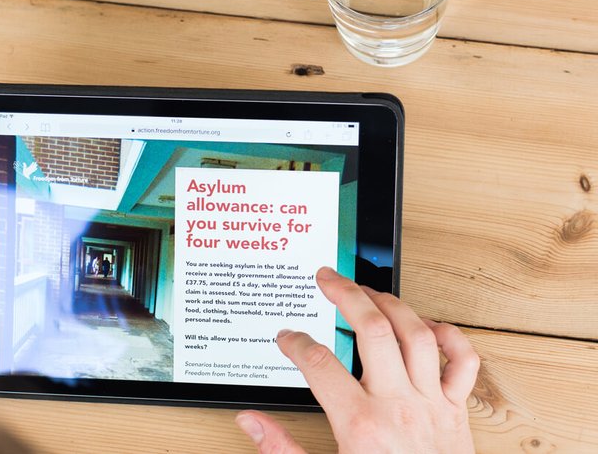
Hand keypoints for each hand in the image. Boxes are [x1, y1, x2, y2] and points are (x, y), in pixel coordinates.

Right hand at [236, 267, 478, 453]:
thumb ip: (282, 450)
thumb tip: (251, 422)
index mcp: (360, 425)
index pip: (319, 364)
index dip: (296, 343)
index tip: (288, 338)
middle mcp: (398, 406)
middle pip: (372, 330)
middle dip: (346, 294)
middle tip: (328, 277)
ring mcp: (431, 404)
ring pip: (417, 334)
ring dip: (391, 304)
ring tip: (369, 291)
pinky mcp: (457, 412)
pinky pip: (463, 362)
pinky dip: (449, 336)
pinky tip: (427, 325)